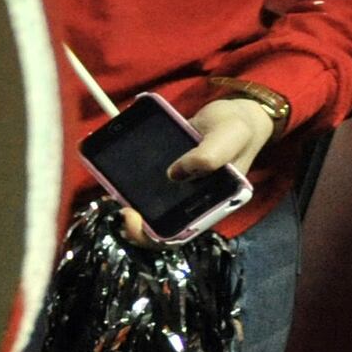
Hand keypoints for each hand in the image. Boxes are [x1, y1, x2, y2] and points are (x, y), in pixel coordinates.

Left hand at [124, 95, 279, 241]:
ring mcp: (179, 190)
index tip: (132, 217)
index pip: (179, 234)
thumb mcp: (229, 137)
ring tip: (113, 189)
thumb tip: (174, 173)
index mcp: (212, 205)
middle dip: (135, 225)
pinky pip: (146, 186)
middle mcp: (193, 203)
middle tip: (121, 207)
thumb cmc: (237, 129)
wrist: (234, 114)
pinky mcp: (168, 174)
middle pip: (159, 227)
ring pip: (149, 208)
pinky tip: (116, 173)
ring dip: (129, 203)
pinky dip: (129, 183)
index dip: (153, 236)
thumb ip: (209, 156)